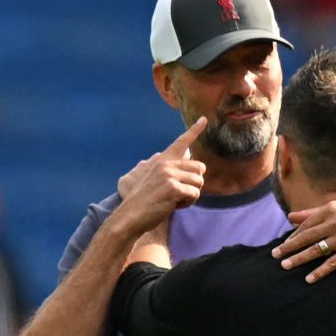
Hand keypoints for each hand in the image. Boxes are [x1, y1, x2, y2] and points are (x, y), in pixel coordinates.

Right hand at [116, 117, 207, 235]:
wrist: (130, 215)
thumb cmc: (142, 200)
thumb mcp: (152, 178)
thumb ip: (167, 169)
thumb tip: (182, 163)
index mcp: (162, 160)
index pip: (181, 142)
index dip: (194, 130)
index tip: (204, 119)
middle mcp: (166, 164)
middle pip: (200, 167)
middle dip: (195, 182)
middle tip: (180, 192)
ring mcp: (170, 175)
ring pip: (199, 182)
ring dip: (191, 195)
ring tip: (175, 200)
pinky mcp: (174, 188)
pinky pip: (194, 194)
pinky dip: (187, 203)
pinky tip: (173, 206)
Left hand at [271, 197, 335, 283]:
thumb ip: (313, 212)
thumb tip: (290, 217)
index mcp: (330, 211)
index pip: (306, 225)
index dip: (293, 235)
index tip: (284, 244)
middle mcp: (335, 223)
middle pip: (307, 237)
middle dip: (289, 247)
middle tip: (275, 255)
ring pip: (316, 250)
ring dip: (299, 259)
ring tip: (285, 266)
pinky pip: (333, 263)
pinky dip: (320, 271)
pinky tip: (309, 278)